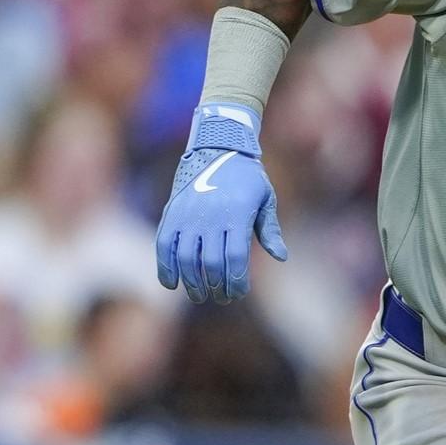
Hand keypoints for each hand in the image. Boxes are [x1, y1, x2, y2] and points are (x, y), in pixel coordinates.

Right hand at [156, 103, 287, 303]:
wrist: (217, 148)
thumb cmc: (247, 177)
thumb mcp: (265, 198)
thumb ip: (270, 229)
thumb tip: (281, 257)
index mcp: (237, 214)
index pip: (235, 259)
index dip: (236, 281)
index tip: (238, 292)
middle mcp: (210, 216)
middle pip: (211, 263)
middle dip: (217, 286)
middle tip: (221, 296)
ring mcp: (187, 215)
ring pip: (186, 258)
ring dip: (192, 282)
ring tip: (200, 294)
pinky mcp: (171, 214)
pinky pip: (163, 246)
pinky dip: (165, 267)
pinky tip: (172, 284)